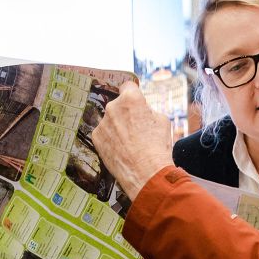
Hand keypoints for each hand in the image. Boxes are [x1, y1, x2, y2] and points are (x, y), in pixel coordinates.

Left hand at [91, 80, 174, 199]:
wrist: (145, 172)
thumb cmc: (157, 146)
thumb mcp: (162, 121)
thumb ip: (148, 110)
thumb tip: (143, 111)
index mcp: (131, 99)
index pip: (128, 86)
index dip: (133, 94)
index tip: (135, 101)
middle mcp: (113, 107)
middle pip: (118, 105)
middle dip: (125, 113)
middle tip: (136, 128)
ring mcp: (102, 122)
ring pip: (110, 120)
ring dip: (117, 127)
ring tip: (129, 143)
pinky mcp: (96, 137)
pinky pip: (104, 133)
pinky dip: (110, 139)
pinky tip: (121, 150)